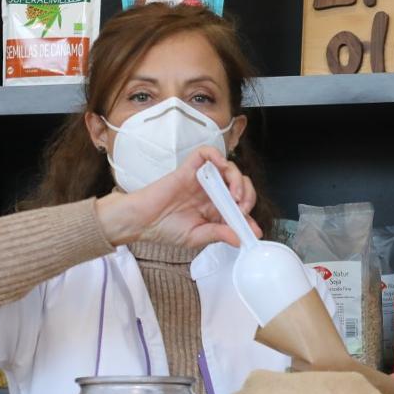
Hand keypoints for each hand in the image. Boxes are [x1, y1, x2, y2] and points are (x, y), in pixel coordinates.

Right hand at [96, 147, 261, 248]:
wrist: (141, 221)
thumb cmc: (165, 229)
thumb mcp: (197, 237)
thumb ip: (218, 234)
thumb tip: (241, 239)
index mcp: (216, 209)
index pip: (241, 206)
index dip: (249, 215)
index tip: (252, 228)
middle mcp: (212, 192)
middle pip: (240, 184)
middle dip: (247, 195)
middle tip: (242, 209)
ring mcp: (202, 179)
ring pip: (229, 168)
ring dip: (238, 180)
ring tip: (234, 195)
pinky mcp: (190, 168)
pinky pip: (206, 153)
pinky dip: (217, 156)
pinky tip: (221, 166)